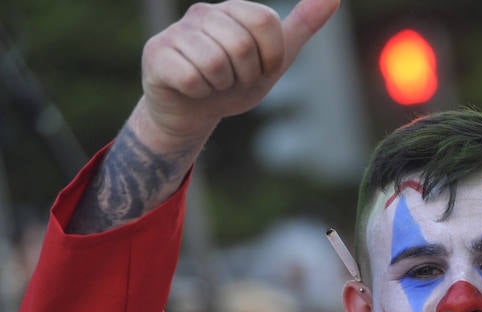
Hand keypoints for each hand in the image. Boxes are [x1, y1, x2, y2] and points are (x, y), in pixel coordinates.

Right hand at [135, 0, 337, 151]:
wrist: (195, 112)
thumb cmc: (236, 82)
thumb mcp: (276, 57)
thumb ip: (303, 25)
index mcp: (234, 10)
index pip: (265, 20)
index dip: (270, 55)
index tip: (262, 68)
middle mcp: (203, 13)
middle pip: (241, 44)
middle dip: (246, 74)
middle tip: (234, 79)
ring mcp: (177, 32)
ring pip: (215, 62)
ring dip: (222, 84)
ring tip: (213, 83)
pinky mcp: (157, 53)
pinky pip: (191, 76)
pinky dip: (199, 92)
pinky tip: (192, 88)